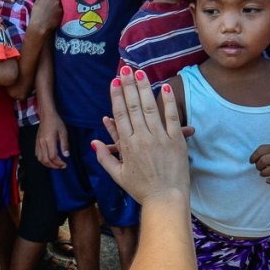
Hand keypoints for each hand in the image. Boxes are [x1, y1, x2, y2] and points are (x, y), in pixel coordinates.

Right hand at [29, 0, 61, 34]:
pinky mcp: (63, 15)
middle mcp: (57, 1)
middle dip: (55, 1)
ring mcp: (60, 8)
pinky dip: (59, 13)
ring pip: (60, 5)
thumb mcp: (35, 5)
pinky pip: (61, 12)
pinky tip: (54, 17)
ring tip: (52, 12)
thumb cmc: (36, 15)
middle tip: (51, 5)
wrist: (41, 27)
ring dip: (57, 7)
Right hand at [36, 111, 68, 168]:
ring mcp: (38, 143)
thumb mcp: (63, 132)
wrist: (46, 115)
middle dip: (54, 166)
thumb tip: (66, 155)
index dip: (59, 163)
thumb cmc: (56, 122)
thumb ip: (65, 144)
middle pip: (46, 160)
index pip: (52, 156)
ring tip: (56, 164)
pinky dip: (42, 160)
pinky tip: (49, 159)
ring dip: (48, 164)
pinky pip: (37, 154)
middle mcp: (42, 143)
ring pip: (40, 159)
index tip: (65, 164)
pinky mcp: (36, 142)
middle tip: (61, 166)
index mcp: (49, 140)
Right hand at [93, 67, 189, 203]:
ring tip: (140, 73)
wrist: (165, 199)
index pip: (119, 115)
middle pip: (133, 107)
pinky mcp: (175, 141)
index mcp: (127, 145)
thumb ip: (104, 158)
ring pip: (150, 108)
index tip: (114, 82)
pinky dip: (168, 102)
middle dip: (128, 86)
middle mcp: (142, 138)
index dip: (116, 96)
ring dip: (144, 88)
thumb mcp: (118, 176)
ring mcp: (159, 138)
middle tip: (125, 70)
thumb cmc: (141, 189)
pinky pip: (171, 117)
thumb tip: (93, 142)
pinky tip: (164, 87)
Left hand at [250, 144, 269, 185]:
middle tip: (259, 167)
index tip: (251, 161)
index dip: (253, 157)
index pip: (260, 151)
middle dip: (258, 166)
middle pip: (264, 161)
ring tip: (262, 173)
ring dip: (263, 173)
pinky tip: (268, 181)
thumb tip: (252, 161)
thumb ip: (261, 152)